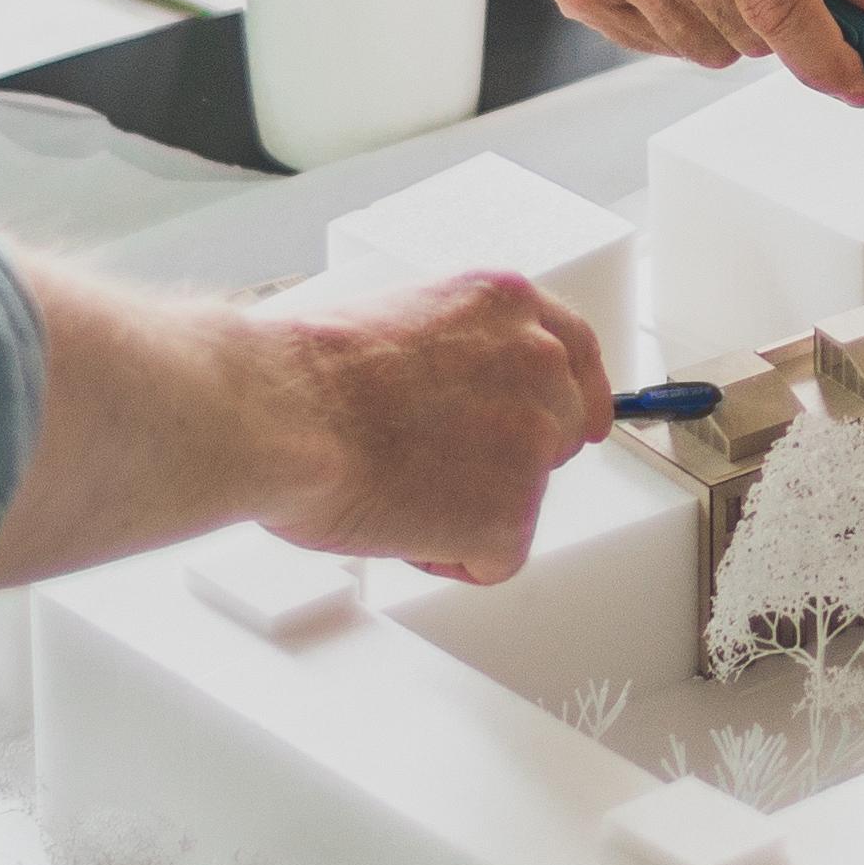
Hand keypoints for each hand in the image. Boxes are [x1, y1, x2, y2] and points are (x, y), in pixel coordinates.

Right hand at [242, 261, 608, 580]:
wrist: (281, 413)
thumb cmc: (305, 372)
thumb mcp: (399, 316)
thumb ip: (455, 349)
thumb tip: (453, 392)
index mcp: (505, 305)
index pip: (576, 351)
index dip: (572, 396)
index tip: (583, 419)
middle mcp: (536, 364)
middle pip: (558, 432)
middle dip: (505, 458)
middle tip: (431, 463)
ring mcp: (531, 441)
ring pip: (521, 498)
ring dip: (467, 506)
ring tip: (392, 485)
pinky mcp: (512, 515)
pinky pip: (494, 559)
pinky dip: (448, 558)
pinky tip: (398, 526)